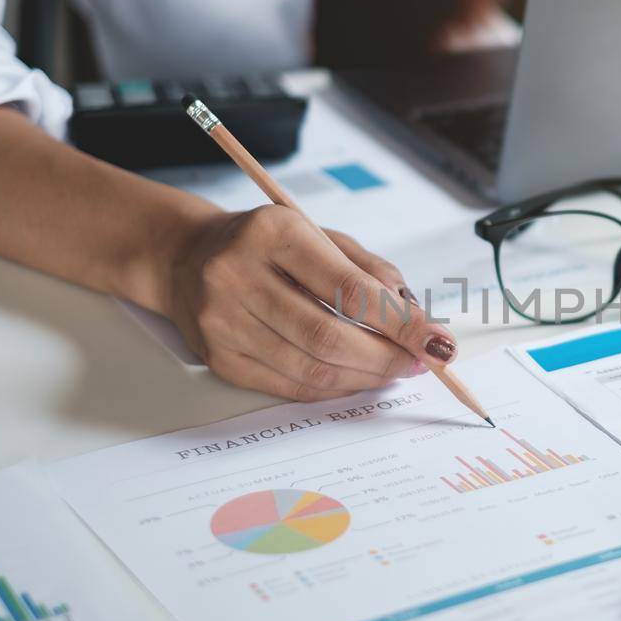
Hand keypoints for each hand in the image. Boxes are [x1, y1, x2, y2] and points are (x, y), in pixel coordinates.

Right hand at [165, 205, 457, 399]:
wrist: (185, 255)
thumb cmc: (265, 244)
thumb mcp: (319, 235)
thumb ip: (370, 271)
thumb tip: (416, 318)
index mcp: (274, 234)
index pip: (349, 289)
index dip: (400, 322)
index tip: (436, 340)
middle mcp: (239, 276)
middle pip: (329, 337)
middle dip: (386, 356)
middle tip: (419, 361)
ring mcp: (224, 321)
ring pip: (311, 368)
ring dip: (365, 376)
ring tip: (394, 369)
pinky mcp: (220, 358)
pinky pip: (290, 385)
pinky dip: (334, 386)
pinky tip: (357, 377)